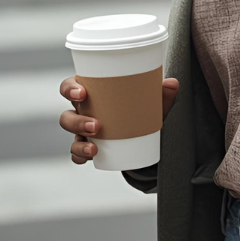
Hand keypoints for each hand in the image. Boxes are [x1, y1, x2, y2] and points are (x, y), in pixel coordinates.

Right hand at [60, 76, 178, 163]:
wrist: (145, 135)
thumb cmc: (140, 109)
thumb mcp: (153, 102)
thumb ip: (163, 93)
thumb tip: (172, 83)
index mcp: (92, 93)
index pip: (70, 86)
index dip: (70, 88)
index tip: (82, 93)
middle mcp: (83, 111)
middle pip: (67, 114)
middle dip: (77, 120)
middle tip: (96, 125)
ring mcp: (83, 131)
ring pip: (71, 136)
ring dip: (80, 141)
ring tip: (95, 147)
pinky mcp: (89, 146)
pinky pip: (77, 153)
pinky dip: (80, 155)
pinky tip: (90, 157)